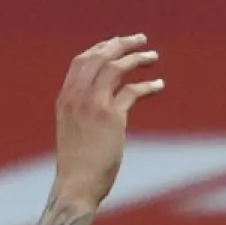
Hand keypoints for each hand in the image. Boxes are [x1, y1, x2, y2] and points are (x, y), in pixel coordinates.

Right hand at [52, 33, 165, 208]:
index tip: (117, 44)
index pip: (82, 61)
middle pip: (100, 57)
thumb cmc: (77, 163)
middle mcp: (78, 96)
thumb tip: (104, 103)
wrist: (76, 185)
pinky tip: (159, 84)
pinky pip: (132, 91)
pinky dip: (148, 86)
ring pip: (116, 68)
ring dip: (137, 59)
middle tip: (141, 40)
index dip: (101, 48)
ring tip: (153, 57)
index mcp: (66, 98)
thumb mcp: (72, 130)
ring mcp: (94, 105)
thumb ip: (83, 111)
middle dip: (121, 44)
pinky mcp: (112, 118)